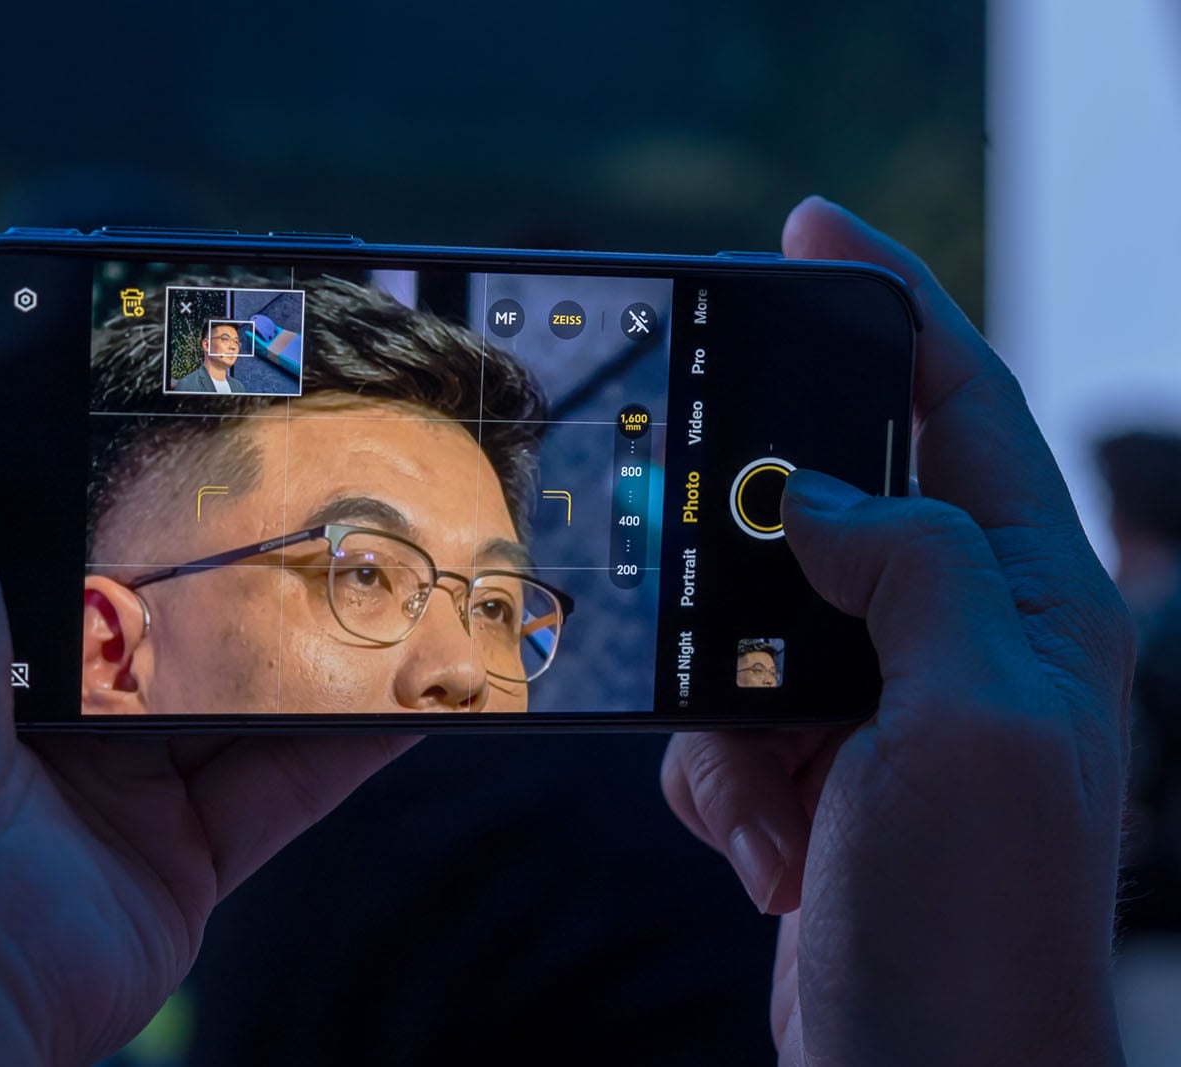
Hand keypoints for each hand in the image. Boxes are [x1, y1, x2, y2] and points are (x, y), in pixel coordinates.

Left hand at [0, 288, 413, 1065]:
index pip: (83, 471)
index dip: (162, 418)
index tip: (256, 360)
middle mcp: (40, 665)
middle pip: (183, 567)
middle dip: (267, 513)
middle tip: (363, 440)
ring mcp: (116, 761)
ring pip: (256, 669)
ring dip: (341, 613)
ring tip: (424, 539)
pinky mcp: (185, 843)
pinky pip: (302, 770)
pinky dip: (375, 723)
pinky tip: (446, 661)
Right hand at [661, 198, 1131, 1064]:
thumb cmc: (980, 922)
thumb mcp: (965, 721)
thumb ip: (906, 571)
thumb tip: (813, 493)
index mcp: (1032, 600)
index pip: (966, 402)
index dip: (892, 303)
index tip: (806, 230)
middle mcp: (963, 639)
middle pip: (832, 512)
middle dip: (751, 557)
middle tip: (693, 563)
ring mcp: (886, 709)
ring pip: (751, 625)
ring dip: (726, 713)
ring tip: (772, 801)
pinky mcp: (820, 770)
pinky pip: (722, 717)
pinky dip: (715, 775)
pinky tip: (765, 847)